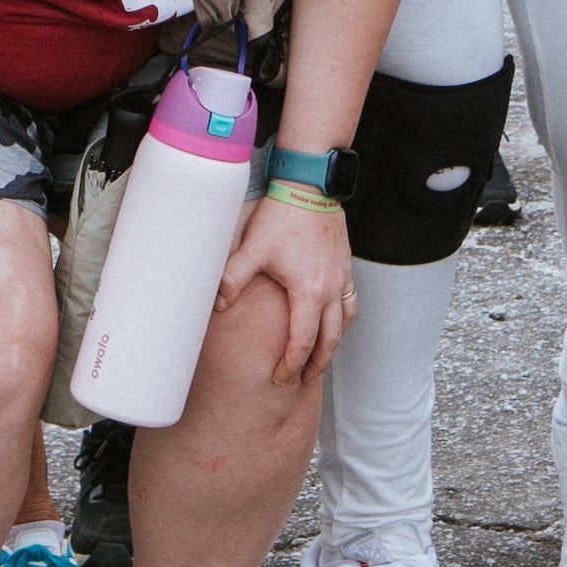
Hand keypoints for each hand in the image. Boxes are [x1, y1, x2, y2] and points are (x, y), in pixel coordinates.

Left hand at [218, 187, 353, 387]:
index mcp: (309, 292)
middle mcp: (331, 289)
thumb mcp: (251, 250)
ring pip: (345, 322)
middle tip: (305, 380)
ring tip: (323, 357)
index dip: (291, 365)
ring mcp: (342, 277)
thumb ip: (231, 279)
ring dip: (334, 343)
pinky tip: (335, 320)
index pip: (303, 342)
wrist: (310, 186)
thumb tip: (215, 305)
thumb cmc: (283, 215)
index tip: (281, 378)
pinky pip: (351, 301)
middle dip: (317, 364)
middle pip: (330, 340)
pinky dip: (344, 318)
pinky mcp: (345, 264)